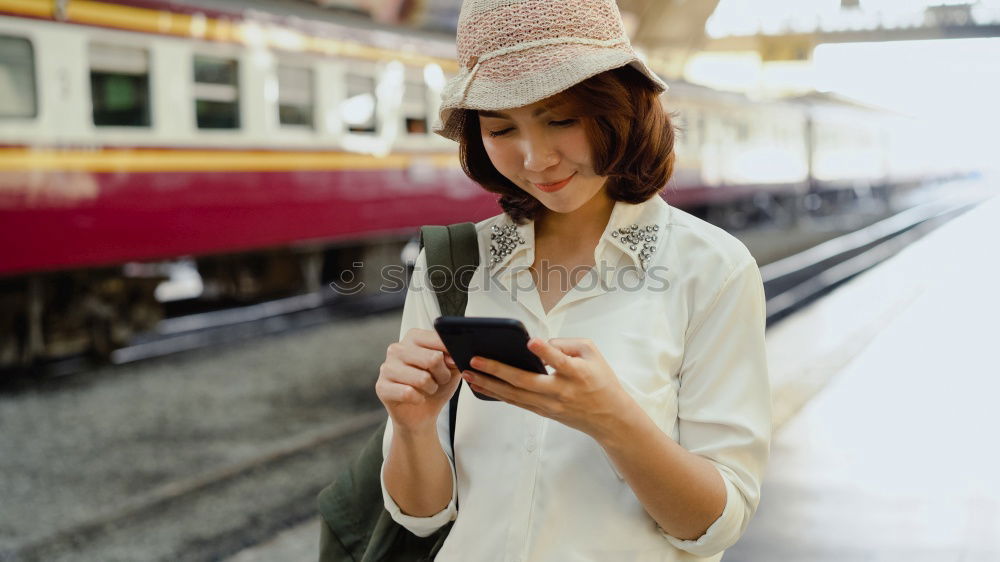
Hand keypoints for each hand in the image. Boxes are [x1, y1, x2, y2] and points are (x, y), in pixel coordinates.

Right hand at [376, 328, 462, 433]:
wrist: (421, 413)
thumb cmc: (435, 385)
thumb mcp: (451, 368)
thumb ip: (454, 357)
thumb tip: (454, 355)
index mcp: (413, 337)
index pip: (438, 338)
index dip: (451, 354)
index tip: (453, 364)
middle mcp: (397, 348)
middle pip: (433, 359)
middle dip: (443, 375)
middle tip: (439, 380)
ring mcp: (386, 367)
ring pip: (422, 378)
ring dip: (431, 388)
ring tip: (428, 389)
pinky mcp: (382, 386)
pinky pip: (409, 393)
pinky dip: (419, 399)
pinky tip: (416, 398)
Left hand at [463, 338, 630, 439]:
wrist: (609, 417)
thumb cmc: (601, 381)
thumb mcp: (593, 354)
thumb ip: (567, 344)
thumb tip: (539, 344)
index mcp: (577, 374)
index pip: (561, 362)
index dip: (547, 352)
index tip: (531, 341)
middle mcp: (561, 391)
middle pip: (525, 382)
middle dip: (497, 370)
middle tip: (475, 360)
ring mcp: (550, 405)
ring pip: (515, 395)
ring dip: (489, 385)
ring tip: (468, 374)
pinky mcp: (544, 412)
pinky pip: (516, 402)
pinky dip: (497, 394)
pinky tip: (482, 386)